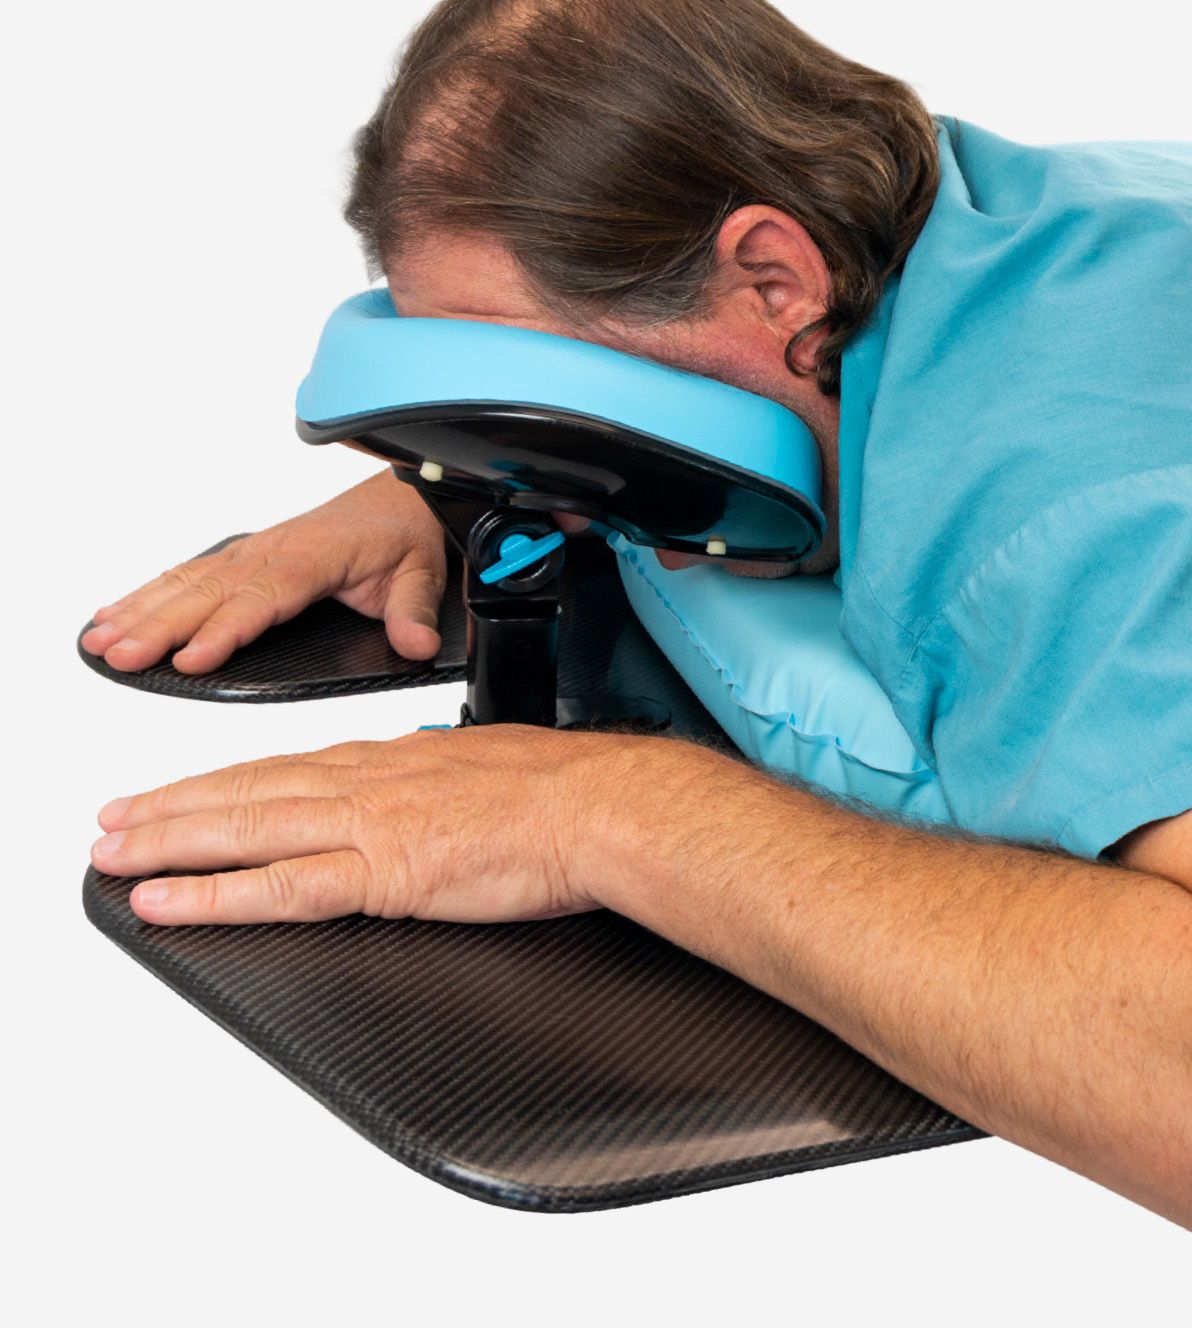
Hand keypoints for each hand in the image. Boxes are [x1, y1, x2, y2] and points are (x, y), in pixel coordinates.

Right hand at [81, 470, 446, 674]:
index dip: (224, 630)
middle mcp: (274, 551)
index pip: (263, 598)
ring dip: (142, 610)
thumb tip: (415, 646)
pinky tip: (114, 614)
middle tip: (121, 656)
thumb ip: (414, 612)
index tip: (190, 659)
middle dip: (161, 626)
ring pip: (189, 581)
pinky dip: (148, 593)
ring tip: (100, 641)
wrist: (400, 497)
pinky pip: (190, 573)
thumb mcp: (422, 573)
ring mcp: (254, 550)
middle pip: (210, 593)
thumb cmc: (404, 534)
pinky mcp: (245, 555)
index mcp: (315, 557)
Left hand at [89, 726, 688, 924]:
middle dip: (172, 808)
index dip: (226, 781)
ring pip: (247, 829)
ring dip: (169, 843)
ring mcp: (373, 824)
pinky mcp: (385, 873)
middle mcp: (372, 782)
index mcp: (399, 759)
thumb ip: (446, 780)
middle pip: (249, 791)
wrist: (607, 806)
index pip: (290, 768)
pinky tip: (168, 903)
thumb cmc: (571, 792)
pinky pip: (282, 888)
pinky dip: (215, 894)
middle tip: (112, 822)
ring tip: (113, 857)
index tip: (181, 792)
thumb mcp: (492, 767)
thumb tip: (432, 790)